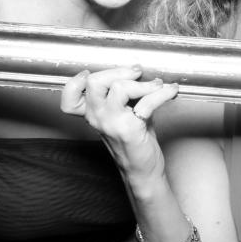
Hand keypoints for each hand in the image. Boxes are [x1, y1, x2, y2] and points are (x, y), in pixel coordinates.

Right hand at [61, 66, 178, 178]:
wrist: (142, 170)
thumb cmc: (134, 140)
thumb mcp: (123, 114)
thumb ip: (124, 94)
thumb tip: (139, 72)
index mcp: (92, 114)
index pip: (70, 98)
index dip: (75, 83)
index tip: (90, 73)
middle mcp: (97, 118)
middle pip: (94, 82)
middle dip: (118, 71)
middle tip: (136, 73)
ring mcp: (112, 123)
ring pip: (119, 88)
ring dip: (143, 84)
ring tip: (157, 85)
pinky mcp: (130, 129)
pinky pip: (147, 102)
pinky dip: (162, 93)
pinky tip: (171, 92)